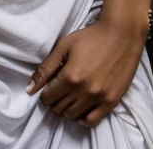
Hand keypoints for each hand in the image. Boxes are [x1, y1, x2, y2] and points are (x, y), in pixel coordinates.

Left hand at [27, 13, 146, 127]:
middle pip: (59, 108)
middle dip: (56, 100)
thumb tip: (29, 89)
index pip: (47, 98)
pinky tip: (82, 108)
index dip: (46, 92)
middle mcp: (83, 90)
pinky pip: (92, 120)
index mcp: (70, 76)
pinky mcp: (112, 100)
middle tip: (62, 89)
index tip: (52, 86)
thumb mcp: (65, 45)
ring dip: (68, 108)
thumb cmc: (92, 36)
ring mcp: (98, 97)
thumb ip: (46, 68)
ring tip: (73, 95)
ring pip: (73, 115)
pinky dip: (83, 118)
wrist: (122, 32)